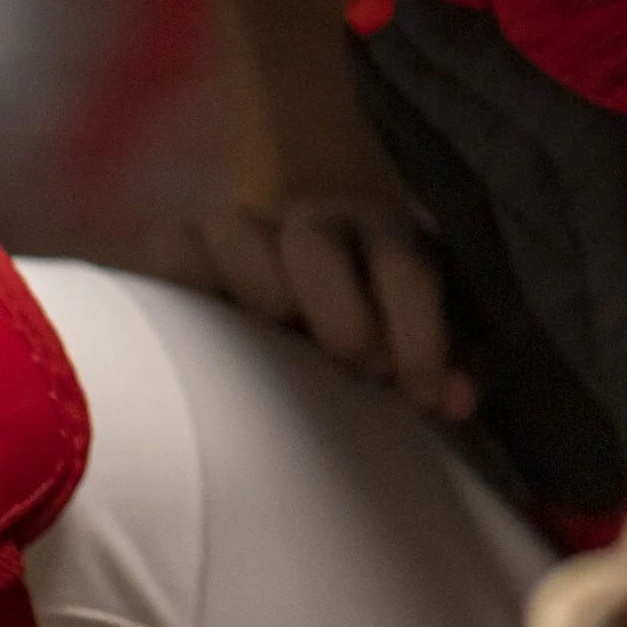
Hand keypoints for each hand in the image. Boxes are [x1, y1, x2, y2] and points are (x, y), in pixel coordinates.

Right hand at [146, 198, 476, 422]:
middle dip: (339, 314)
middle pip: (315, 245)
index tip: (423, 396)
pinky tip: (205, 332)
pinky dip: (185, 278)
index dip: (419, 334)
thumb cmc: (379, 336)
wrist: (304, 309)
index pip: (405, 268)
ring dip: (258, 289)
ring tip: (276, 343)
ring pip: (234, 232)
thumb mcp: (423, 344)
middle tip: (354, 367)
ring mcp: (245, 231)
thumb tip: (454, 400)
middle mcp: (314, 226)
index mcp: (385, 237)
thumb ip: (448, 366)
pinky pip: (172, 245)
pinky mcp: (184, 248)